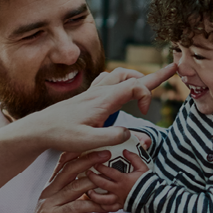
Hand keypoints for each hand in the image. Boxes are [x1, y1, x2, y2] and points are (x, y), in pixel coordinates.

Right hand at [0, 151, 112, 212]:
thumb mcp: (61, 211)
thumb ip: (74, 199)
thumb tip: (89, 191)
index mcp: (50, 189)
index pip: (63, 165)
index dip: (78, 153)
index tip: (94, 145)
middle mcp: (49, 193)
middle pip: (69, 170)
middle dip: (89, 159)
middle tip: (106, 153)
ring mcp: (50, 204)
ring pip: (75, 186)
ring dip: (96, 181)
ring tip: (111, 178)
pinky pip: (78, 207)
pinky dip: (94, 204)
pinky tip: (106, 206)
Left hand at [16, 63, 176, 152]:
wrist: (40, 128)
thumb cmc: (61, 135)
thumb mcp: (87, 142)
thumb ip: (110, 137)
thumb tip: (128, 131)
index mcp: (103, 100)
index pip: (135, 85)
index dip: (147, 94)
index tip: (145, 113)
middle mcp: (100, 92)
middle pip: (131, 74)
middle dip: (153, 74)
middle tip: (172, 70)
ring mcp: (94, 92)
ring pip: (120, 74)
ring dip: (137, 76)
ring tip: (149, 83)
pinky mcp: (88, 96)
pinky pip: (109, 79)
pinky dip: (122, 80)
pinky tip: (122, 88)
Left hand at [85, 150, 149, 211]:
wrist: (153, 198)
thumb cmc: (148, 183)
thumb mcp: (143, 167)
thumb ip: (134, 158)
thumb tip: (125, 150)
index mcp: (123, 180)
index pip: (109, 172)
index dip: (100, 167)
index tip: (95, 163)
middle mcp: (118, 190)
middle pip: (102, 184)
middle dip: (93, 178)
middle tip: (87, 173)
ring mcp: (118, 199)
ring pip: (102, 199)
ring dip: (93, 195)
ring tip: (88, 191)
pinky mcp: (119, 207)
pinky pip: (108, 208)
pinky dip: (101, 206)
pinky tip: (97, 202)